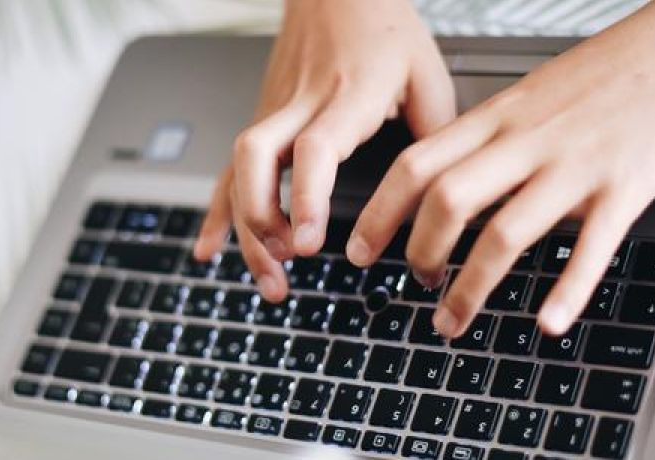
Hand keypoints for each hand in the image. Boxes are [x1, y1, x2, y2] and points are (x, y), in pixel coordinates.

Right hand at [193, 0, 453, 300]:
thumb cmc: (383, 26)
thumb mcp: (426, 71)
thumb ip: (435, 133)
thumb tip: (445, 193)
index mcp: (348, 95)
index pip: (315, 149)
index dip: (308, 198)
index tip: (311, 243)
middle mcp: (301, 104)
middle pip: (259, 161)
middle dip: (264, 220)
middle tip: (290, 262)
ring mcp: (275, 111)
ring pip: (239, 170)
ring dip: (246, 228)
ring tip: (271, 277)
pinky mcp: (263, 118)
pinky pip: (229, 169)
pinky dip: (217, 213)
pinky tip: (209, 249)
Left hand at [348, 10, 654, 336]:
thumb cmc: (612, 70)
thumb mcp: (532, 94)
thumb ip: (491, 137)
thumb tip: (449, 181)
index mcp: (500, 117)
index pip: (416, 164)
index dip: (379, 212)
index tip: (359, 250)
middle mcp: (528, 141)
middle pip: (447, 201)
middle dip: (419, 254)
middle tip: (415, 287)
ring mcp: (576, 164)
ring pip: (504, 233)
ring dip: (471, 287)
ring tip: (454, 320)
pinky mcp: (626, 186)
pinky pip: (590, 248)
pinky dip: (567, 291)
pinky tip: (549, 324)